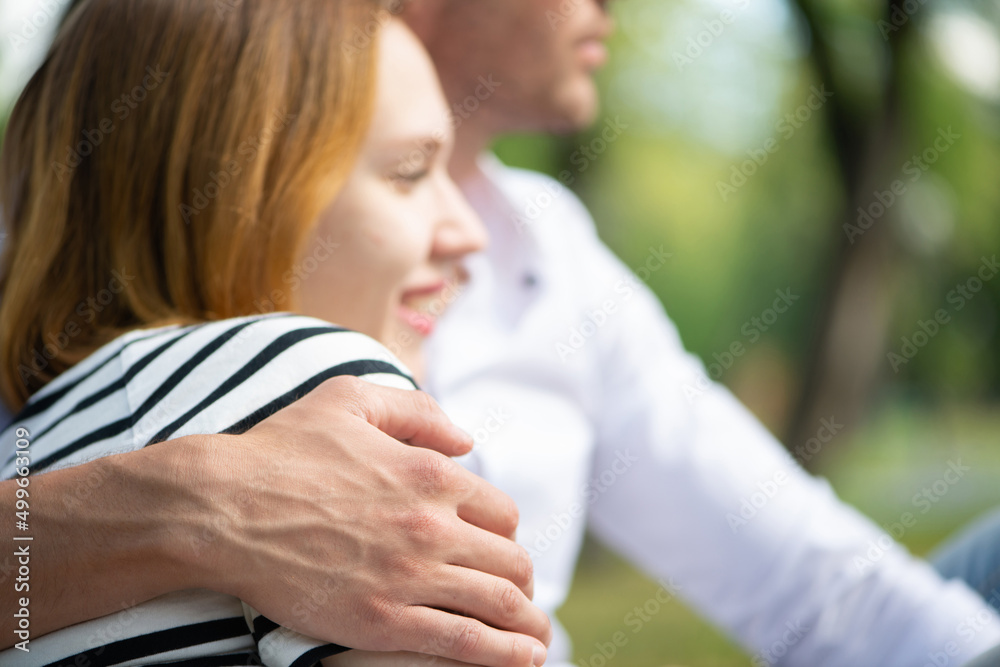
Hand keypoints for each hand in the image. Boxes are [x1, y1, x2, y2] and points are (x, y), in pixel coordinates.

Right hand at [184, 376, 549, 666]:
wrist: (222, 507)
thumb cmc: (281, 449)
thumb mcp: (350, 399)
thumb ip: (417, 412)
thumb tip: (465, 440)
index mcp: (431, 474)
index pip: (502, 513)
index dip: (506, 534)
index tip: (497, 549)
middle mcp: (433, 525)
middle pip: (510, 561)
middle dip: (522, 581)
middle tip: (518, 595)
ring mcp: (411, 575)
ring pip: (499, 604)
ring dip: (528, 625)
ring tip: (538, 640)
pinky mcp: (383, 620)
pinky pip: (462, 643)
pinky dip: (501, 655)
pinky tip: (522, 660)